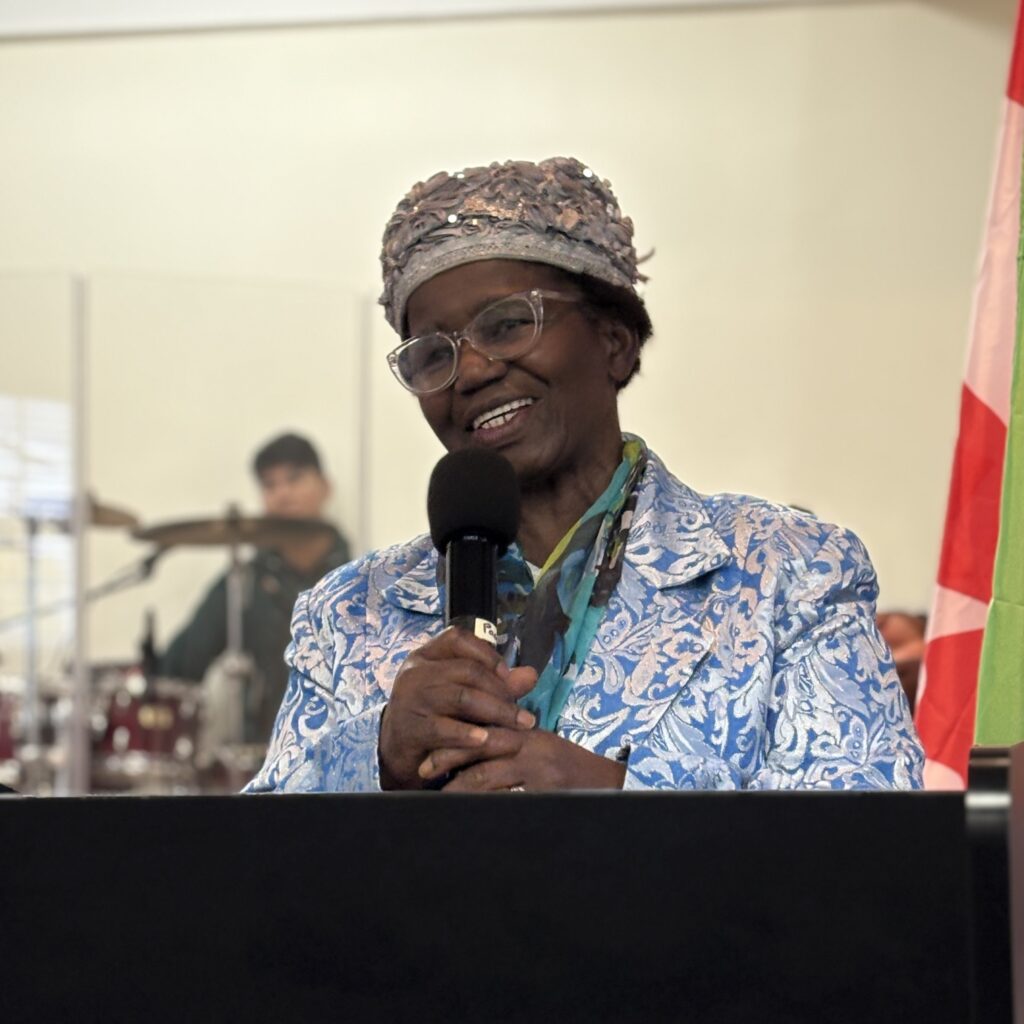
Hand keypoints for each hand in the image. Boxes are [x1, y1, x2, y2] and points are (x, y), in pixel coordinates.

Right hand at [378, 627, 537, 789]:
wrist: (396, 748)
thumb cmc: (435, 713)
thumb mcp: (461, 693)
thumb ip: (496, 683)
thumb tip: (532, 674)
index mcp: (426, 655)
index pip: (458, 639)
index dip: (487, 653)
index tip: (508, 675)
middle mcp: (415, 672)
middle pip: (467, 670)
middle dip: (501, 690)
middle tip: (523, 711)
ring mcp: (410, 699)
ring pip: (461, 698)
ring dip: (496, 712)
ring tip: (520, 726)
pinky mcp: (409, 728)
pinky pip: (443, 729)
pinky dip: (468, 734)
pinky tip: (487, 740)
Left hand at [420, 728, 626, 792]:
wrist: (606, 784)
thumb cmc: (567, 769)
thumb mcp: (539, 748)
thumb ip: (508, 744)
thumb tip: (471, 751)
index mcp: (524, 732)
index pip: (480, 729)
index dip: (453, 740)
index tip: (429, 753)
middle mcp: (528, 745)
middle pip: (476, 749)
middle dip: (446, 759)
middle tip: (422, 771)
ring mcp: (535, 769)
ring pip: (484, 776)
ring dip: (456, 788)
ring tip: (438, 796)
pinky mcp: (541, 791)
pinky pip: (503, 799)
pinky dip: (482, 803)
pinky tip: (467, 809)